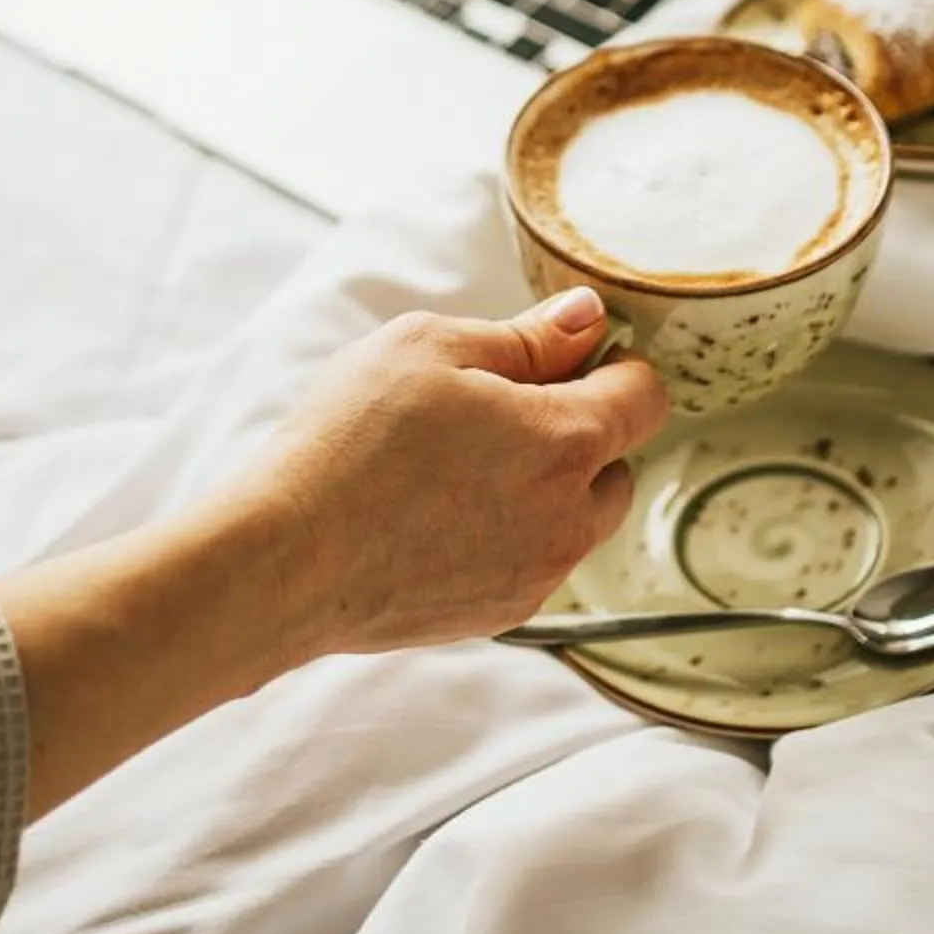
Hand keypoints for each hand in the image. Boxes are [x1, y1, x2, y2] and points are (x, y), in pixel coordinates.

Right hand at [0, 288, 670, 819]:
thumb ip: (524, 336)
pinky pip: (531, 560)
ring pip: (574, 519)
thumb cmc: (350, 443)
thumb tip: (586, 319)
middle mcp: (568, 518)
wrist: (288, 559)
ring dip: (543, 487)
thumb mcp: (430, 348)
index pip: (644, 398)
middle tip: (498, 410)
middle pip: (616, 465)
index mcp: (565, 442)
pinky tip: (438, 513)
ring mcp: (536, 574)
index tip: (570, 356)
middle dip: (579, 432)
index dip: (616, 366)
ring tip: (459, 465)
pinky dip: (506, 533)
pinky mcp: (499, 614)